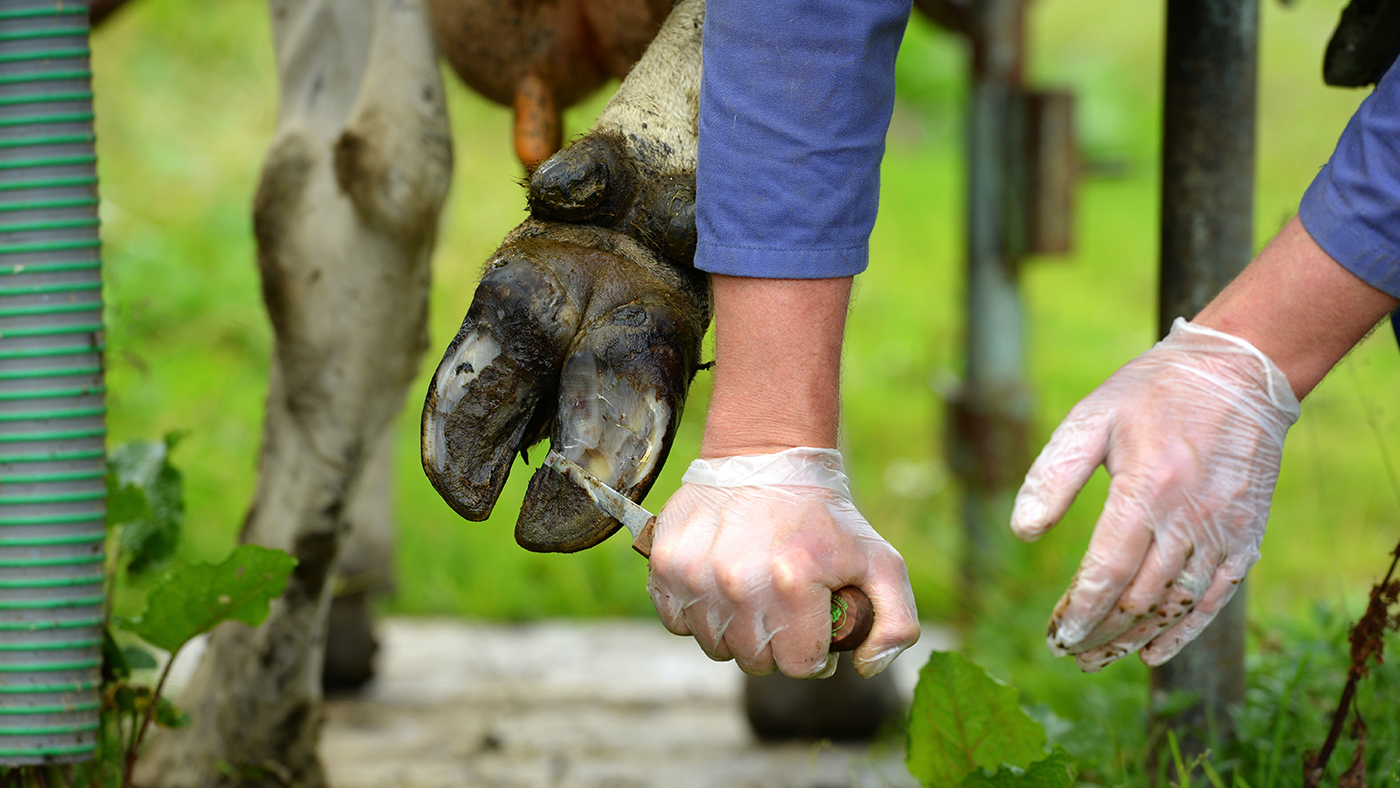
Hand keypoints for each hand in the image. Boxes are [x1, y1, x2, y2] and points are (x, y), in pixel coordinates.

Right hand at [646, 447, 919, 678]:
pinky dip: (699, 613)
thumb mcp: (881, 560)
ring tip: (753, 592)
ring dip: (736, 630)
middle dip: (776, 643)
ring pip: (716, 646)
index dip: (813, 651)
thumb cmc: (824, 516)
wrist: (765, 458)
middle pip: (756, 661)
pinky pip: (678, 623)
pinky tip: (720, 584)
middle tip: (785, 606)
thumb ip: (895, 623)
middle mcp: (739, 582)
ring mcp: (697, 575)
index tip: (814, 626)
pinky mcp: (666, 566)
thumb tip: (865, 669)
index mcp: (794, 582)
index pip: (800, 665)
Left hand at [1011, 318, 1300, 671]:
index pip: (1109, 569)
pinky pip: (1214, 599)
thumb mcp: (1092, 417)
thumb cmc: (1152, 393)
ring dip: (1134, 638)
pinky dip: (1183, 631)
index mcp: (1148, 487)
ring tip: (1098, 658)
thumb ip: (1054, 474)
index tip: (1057, 636)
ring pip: (1175, 605)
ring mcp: (1223, 531)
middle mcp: (1190, 517)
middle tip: (1067, 652)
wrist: (1240, 373)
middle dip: (1100, 631)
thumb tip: (1022, 531)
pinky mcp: (1245, 538)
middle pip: (1140, 596)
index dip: (1082, 609)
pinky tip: (1152, 653)